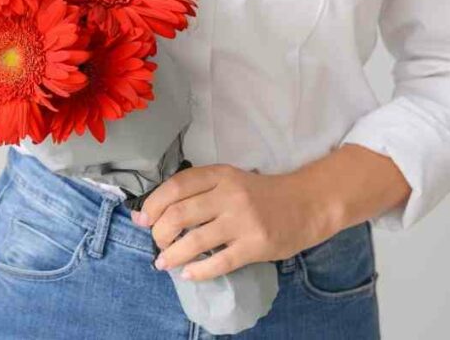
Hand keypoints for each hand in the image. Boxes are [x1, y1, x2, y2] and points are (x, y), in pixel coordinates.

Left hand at [131, 164, 334, 281]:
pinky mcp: (256, 245)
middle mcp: (229, 195)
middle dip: (159, 233)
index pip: (175, 187)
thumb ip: (197, 191)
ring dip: (173, 255)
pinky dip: (199, 271)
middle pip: (179, 214)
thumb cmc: (260, 193)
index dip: (153, 204)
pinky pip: (220, 261)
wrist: (307, 204)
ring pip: (195, 240)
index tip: (142, 219)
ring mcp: (243, 221)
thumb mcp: (229, 180)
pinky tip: (188, 274)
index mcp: (219, 175)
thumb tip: (153, 213)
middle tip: (156, 243)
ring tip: (163, 263)